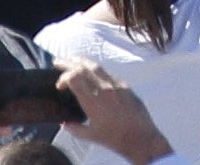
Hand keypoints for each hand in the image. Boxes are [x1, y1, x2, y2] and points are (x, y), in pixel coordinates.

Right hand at [58, 60, 174, 164]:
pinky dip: (97, 69)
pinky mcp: (125, 86)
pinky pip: (108, 72)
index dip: (63, 78)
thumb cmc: (116, 139)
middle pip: (83, 67)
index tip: (59, 85)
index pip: (74, 78)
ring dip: (82, 61)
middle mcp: (104, 90)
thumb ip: (75, 128)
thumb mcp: (92, 136)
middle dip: (68, 62)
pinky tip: (93, 71)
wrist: (141, 139)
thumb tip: (65, 124)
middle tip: (58, 62)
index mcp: (93, 102)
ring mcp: (116, 86)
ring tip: (73, 60)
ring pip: (96, 66)